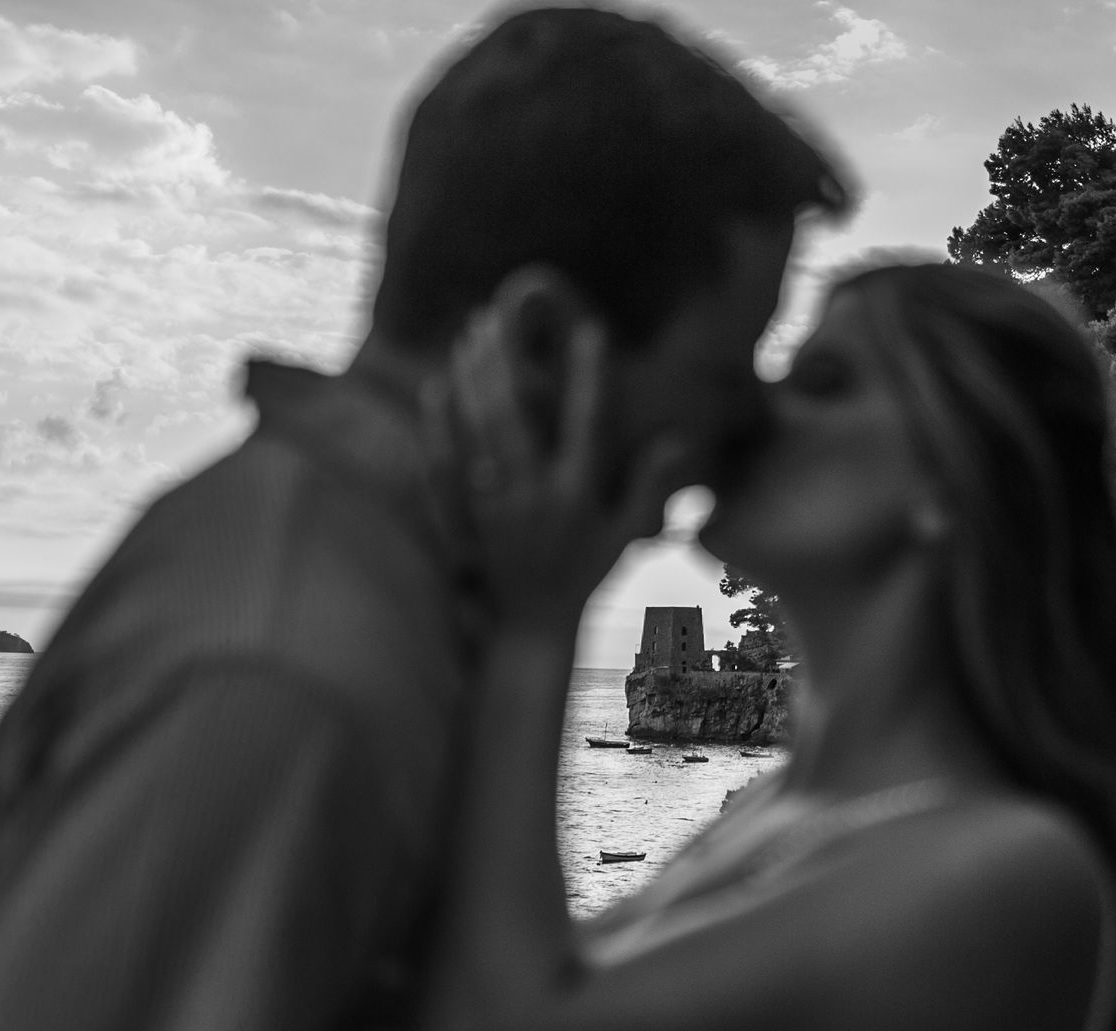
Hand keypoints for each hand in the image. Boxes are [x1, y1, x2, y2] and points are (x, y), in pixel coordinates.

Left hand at [431, 307, 682, 631]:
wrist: (530, 630)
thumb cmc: (582, 580)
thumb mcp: (624, 536)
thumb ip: (649, 487)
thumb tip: (677, 440)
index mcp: (578, 495)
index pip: (588, 423)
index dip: (590, 376)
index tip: (591, 329)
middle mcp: (535, 494)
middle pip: (517, 414)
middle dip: (506, 359)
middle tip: (498, 314)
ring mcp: (495, 504)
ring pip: (479, 429)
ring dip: (474, 377)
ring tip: (471, 333)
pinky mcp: (465, 514)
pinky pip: (447, 461)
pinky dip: (441, 422)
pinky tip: (437, 387)